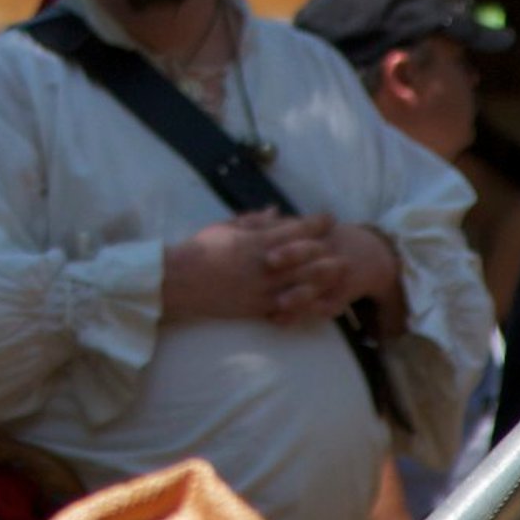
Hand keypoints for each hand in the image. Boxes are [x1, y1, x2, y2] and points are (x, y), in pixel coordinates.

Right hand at [162, 210, 340, 322]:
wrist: (177, 282)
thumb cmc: (198, 251)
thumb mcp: (223, 228)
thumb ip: (252, 221)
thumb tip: (276, 211)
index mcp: (255, 241)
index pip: (295, 228)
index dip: (316, 222)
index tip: (329, 218)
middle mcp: (263, 265)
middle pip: (307, 256)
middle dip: (326, 249)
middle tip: (341, 245)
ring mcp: (262, 288)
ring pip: (304, 282)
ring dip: (324, 276)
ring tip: (340, 272)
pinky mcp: (258, 307)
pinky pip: (289, 306)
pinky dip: (306, 302)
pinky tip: (319, 299)